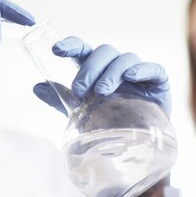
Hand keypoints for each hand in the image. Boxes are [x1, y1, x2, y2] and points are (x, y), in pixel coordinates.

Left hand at [33, 36, 170, 115]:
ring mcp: (139, 74)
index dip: (71, 45)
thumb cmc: (109, 126)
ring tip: (101, 92)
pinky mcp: (159, 83)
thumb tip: (36, 86)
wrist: (136, 150)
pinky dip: (141, 70)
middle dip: (90, 67)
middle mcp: (118, 68)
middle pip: (105, 52)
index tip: (56, 50)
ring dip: (111, 73)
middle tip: (79, 89)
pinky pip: (153, 68)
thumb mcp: (81, 112)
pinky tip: (131, 77)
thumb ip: (61, 98)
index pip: (84, 50)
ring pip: (125, 58)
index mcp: (99, 71)